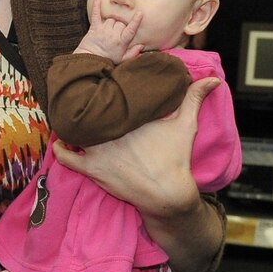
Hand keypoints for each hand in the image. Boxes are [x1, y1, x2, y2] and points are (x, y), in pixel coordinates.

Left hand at [55, 75, 223, 271]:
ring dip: (71, 125)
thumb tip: (212, 79)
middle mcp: (109, 131)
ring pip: (74, 131)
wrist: (167, 193)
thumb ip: (194, 98)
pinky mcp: (92, 169)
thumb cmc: (176, 157)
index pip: (107, 96)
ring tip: (71, 118)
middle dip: (84, 105)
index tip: (98, 83)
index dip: (100, 89)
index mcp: (128, 116)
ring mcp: (98, 151)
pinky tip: (60, 142)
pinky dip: (60, 150)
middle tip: (82, 100)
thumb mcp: (186, 125)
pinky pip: (66, 158)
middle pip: (87, 111)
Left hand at [75, 0, 142, 62]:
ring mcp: (104, 30)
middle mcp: (114, 34)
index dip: (136, 21)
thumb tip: (142, 45)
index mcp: (122, 42)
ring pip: (112, 18)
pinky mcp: (94, 27)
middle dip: (122, 24)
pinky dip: (96, 6)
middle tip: (118, 31)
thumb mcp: (122, 59)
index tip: (140, 13)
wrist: (90, 59)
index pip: (131, 29)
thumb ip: (133, 52)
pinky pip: (96, 15)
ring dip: (112, 20)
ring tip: (110, 28)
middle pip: (121, 22)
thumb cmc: (107, 59)